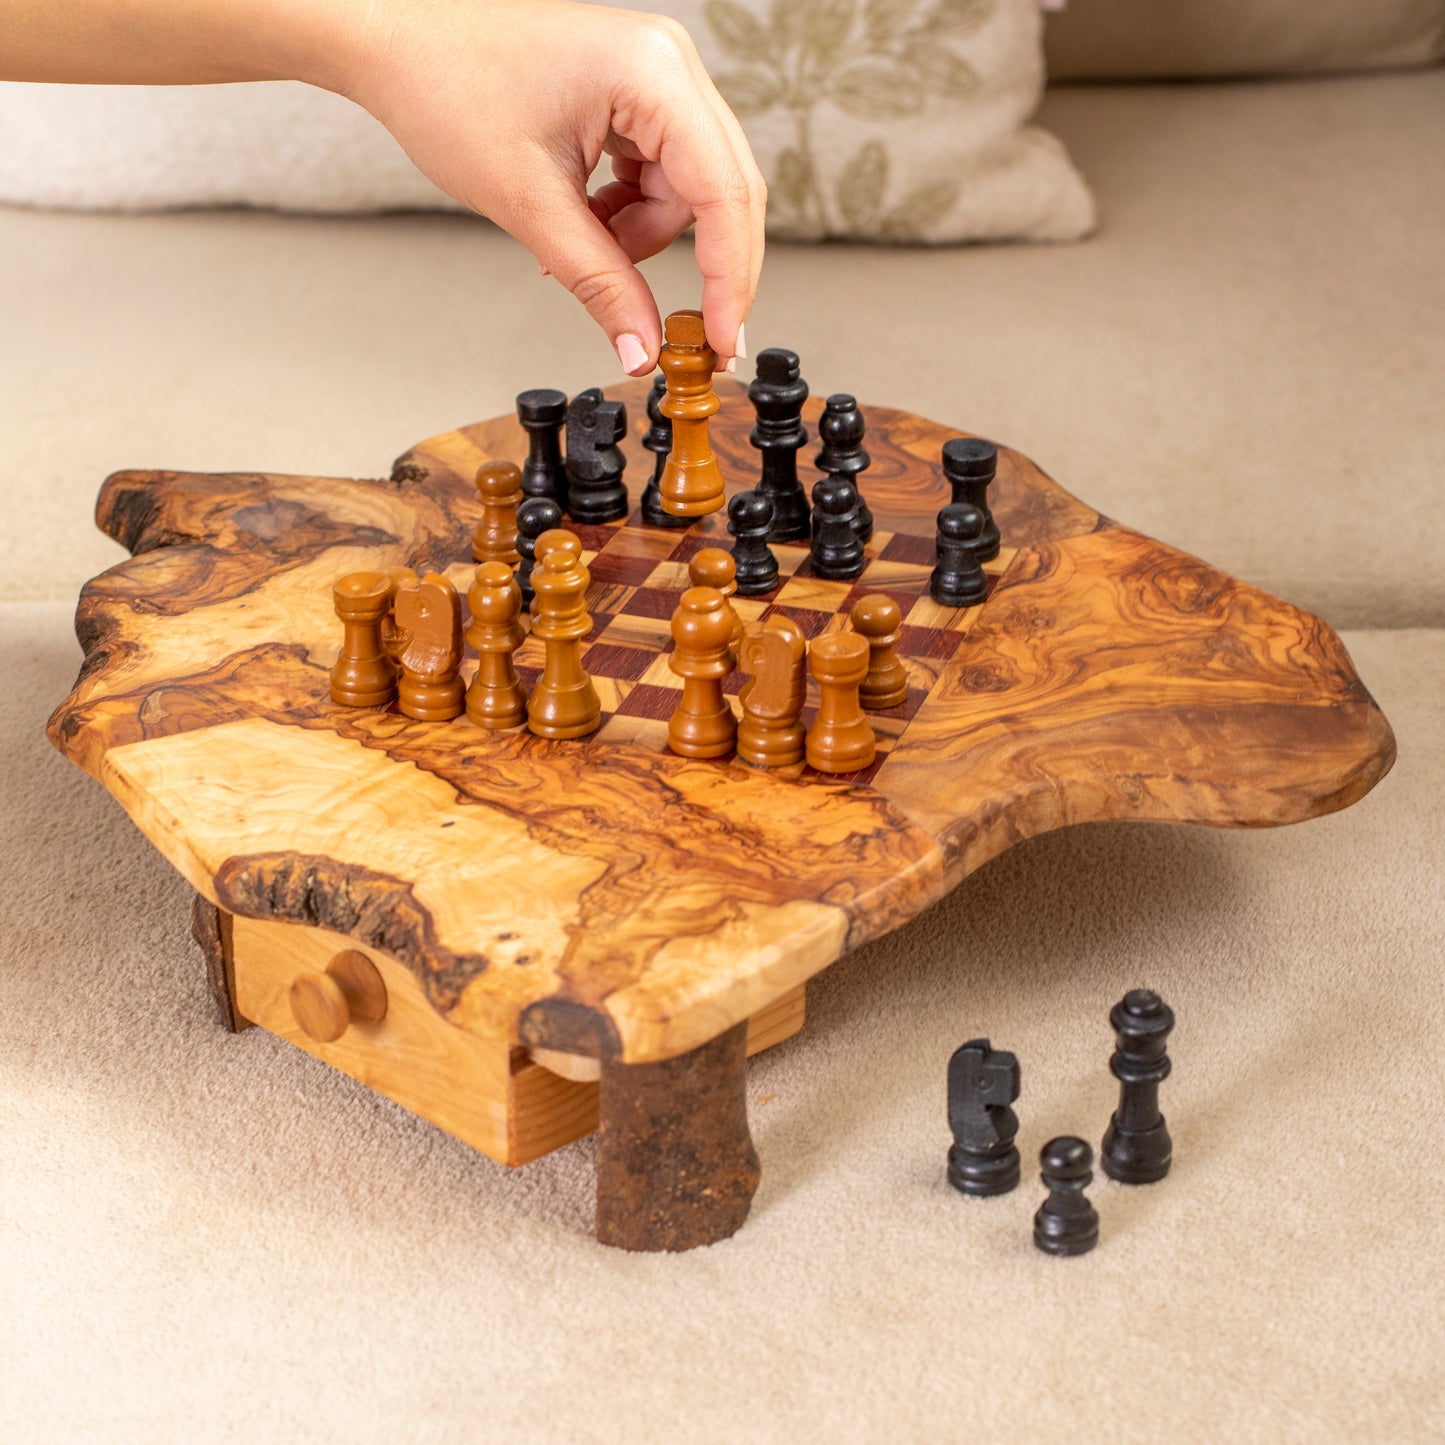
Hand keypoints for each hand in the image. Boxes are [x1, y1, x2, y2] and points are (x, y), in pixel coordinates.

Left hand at [341, 0, 765, 373]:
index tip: (721, 342)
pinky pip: (659, 175)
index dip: (730, 278)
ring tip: (578, 246)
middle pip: (723, 191)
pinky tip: (583, 220)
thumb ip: (598, 282)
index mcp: (653, 73)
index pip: (724, 192)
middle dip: (706, 268)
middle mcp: (668, 65)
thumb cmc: (445, 87)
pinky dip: (628, 215)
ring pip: (688, 192)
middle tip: (693, 338)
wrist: (396, 36)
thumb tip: (643, 348)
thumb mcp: (530, 205)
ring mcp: (654, 76)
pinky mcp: (634, 93)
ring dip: (644, 239)